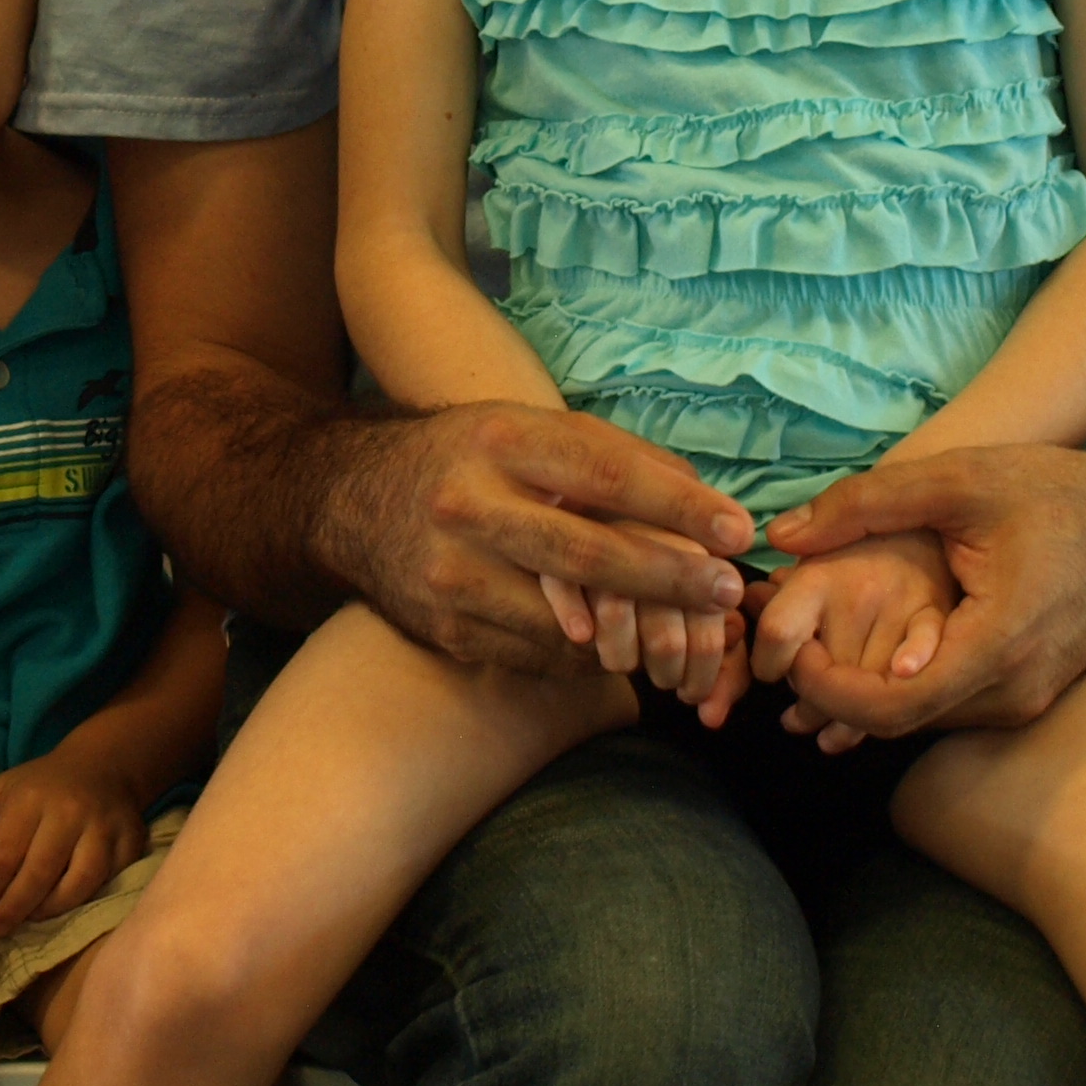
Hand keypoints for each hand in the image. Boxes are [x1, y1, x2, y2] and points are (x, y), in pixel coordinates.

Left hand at [0, 743, 153, 935]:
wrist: (101, 766)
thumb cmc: (37, 787)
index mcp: (29, 797)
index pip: (4, 855)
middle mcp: (68, 811)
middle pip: (39, 873)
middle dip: (14, 908)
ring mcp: (104, 827)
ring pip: (78, 883)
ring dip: (50, 911)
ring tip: (30, 920)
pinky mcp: (130, 842)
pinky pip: (107, 884)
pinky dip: (85, 902)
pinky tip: (64, 909)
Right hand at [325, 400, 751, 678]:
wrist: (349, 500)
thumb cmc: (463, 458)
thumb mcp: (522, 429)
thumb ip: (606, 456)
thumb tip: (698, 496)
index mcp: (497, 441)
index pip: (603, 474)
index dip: (678, 506)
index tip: (736, 529)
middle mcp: (468, 505)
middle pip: (588, 554)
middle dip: (670, 576)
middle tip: (724, 589)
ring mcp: (451, 573)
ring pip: (566, 619)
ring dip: (639, 630)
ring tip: (688, 627)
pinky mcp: (444, 627)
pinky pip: (537, 654)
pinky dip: (589, 655)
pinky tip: (620, 646)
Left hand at [761, 444, 1085, 740]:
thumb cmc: (1058, 494)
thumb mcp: (955, 480)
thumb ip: (863, 505)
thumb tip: (782, 536)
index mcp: (997, 646)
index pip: (889, 707)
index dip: (823, 686)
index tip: (786, 647)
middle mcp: (1014, 692)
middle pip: (899, 722)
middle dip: (833, 690)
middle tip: (786, 642)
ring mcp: (1025, 701)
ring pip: (922, 720)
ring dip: (865, 691)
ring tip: (816, 638)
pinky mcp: (1027, 695)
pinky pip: (948, 707)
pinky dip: (901, 686)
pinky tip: (871, 645)